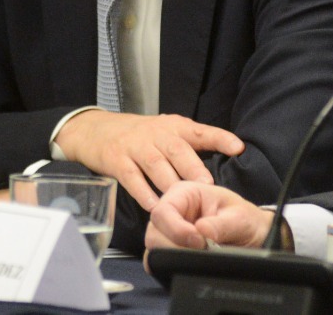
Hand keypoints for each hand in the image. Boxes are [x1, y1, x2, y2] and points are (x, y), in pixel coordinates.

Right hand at [54, 110, 243, 210]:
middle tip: (207, 184)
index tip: (238, 148)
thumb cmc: (137, 136)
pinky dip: (143, 193)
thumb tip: (223, 166)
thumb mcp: (164, 131)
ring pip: (156, 165)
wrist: (94, 129)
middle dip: (193, 167)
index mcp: (172, 127)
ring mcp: (135, 147)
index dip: (220, 138)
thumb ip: (190, 146)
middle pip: (177, 149)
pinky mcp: (117, 160)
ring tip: (183, 201)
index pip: (199, 131)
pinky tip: (154, 206)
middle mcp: (155, 134)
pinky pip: (132, 178)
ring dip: (171, 184)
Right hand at [146, 181, 273, 254]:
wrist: (252, 234)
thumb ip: (220, 225)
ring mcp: (167, 229)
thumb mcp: (239, 218)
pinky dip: (170, 264)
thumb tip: (201, 231)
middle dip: (176, 246)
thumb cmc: (244, 219)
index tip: (199, 242)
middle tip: (203, 251)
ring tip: (200, 256)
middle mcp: (171, 210)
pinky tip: (189, 263)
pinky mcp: (168, 247)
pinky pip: (158, 258)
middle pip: (154, 231)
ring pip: (154, 247)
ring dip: (175, 255)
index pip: (163, 211)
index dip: (177, 230)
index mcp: (183, 193)